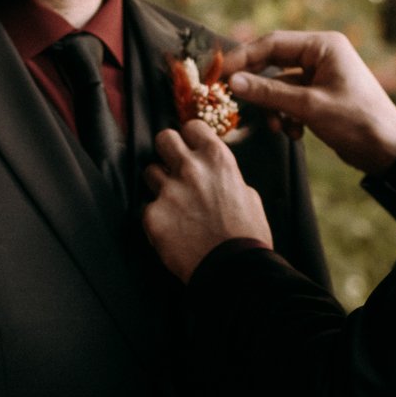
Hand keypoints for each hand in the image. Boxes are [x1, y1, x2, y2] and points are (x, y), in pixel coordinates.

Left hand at [143, 120, 271, 281]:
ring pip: (149, 172)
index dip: (190, 138)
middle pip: (163, 138)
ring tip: (173, 204)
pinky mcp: (153, 215)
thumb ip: (227, 178)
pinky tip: (172, 231)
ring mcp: (168, 191)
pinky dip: (157, 218)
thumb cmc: (247, 236)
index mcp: (217, 160)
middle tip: (173, 167)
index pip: (192, 126)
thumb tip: (216, 176)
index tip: (190, 147)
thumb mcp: (248, 196)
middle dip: (167, 151)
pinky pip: (147, 208)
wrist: (234, 270)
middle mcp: (190, 169)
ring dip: (159, 185)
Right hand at [223, 31, 395, 175]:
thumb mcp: (309, 106)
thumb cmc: (356, 121)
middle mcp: (321, 55)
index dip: (243, 58)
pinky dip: (287, 116)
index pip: (272, 43)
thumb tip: (233, 82)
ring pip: (279, 85)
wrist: (387, 150)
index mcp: (323, 46)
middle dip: (257, 86)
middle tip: (233, 99)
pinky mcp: (319, 95)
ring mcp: (320, 75)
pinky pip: (290, 99)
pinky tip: (295, 133)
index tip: (220, 74)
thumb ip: (270, 93)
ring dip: (274, 108)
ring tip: (278, 127)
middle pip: (273, 62)